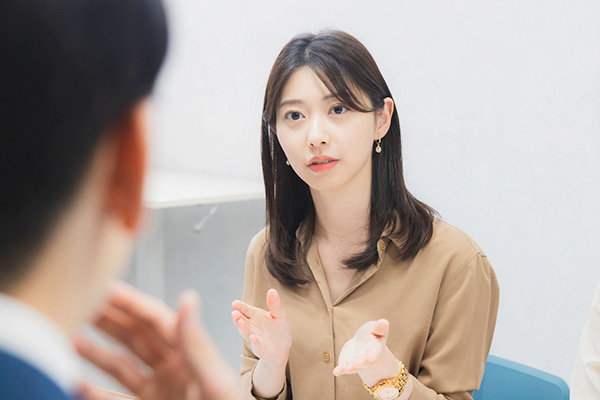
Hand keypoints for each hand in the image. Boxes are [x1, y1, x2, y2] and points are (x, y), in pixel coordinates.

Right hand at [75, 281, 237, 399]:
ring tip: (69, 336)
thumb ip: (195, 344)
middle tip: (81, 303)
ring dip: (95, 352)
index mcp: (190, 355)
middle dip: (108, 320)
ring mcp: (159, 391)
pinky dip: (93, 391)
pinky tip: (74, 382)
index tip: (105, 290)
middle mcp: (172, 369)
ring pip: (120, 366)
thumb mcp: (212, 381)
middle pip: (135, 338)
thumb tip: (186, 298)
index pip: (156, 321)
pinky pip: (114, 398)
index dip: (131, 304)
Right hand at [231, 289, 291, 367]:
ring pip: (246, 332)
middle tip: (234, 313)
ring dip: (242, 328)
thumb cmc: (279, 329)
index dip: (240, 306)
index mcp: (255, 316)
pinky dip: (254, 341)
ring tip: (239, 322)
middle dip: (237, 317)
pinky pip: (256, 345)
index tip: (235, 303)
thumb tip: (272, 290)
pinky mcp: (260, 348)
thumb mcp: (279, 315)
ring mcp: (254, 338)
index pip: (245, 309)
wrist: (283, 348)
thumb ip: (275, 304)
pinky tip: (253, 337)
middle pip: (242, 320)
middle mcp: (251, 326)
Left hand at [333, 319, 390, 375]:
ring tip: (348, 369)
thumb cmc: (371, 334)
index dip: (373, 354)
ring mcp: (356, 363)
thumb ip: (379, 327)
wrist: (361, 343)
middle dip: (360, 362)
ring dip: (351, 368)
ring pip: (353, 367)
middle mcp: (366, 359)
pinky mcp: (346, 363)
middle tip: (357, 363)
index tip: (371, 357)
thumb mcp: (375, 328)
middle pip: (363, 361)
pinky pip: (343, 368)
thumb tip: (384, 322)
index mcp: (375, 349)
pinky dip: (340, 370)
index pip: (375, 352)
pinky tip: (336, 372)